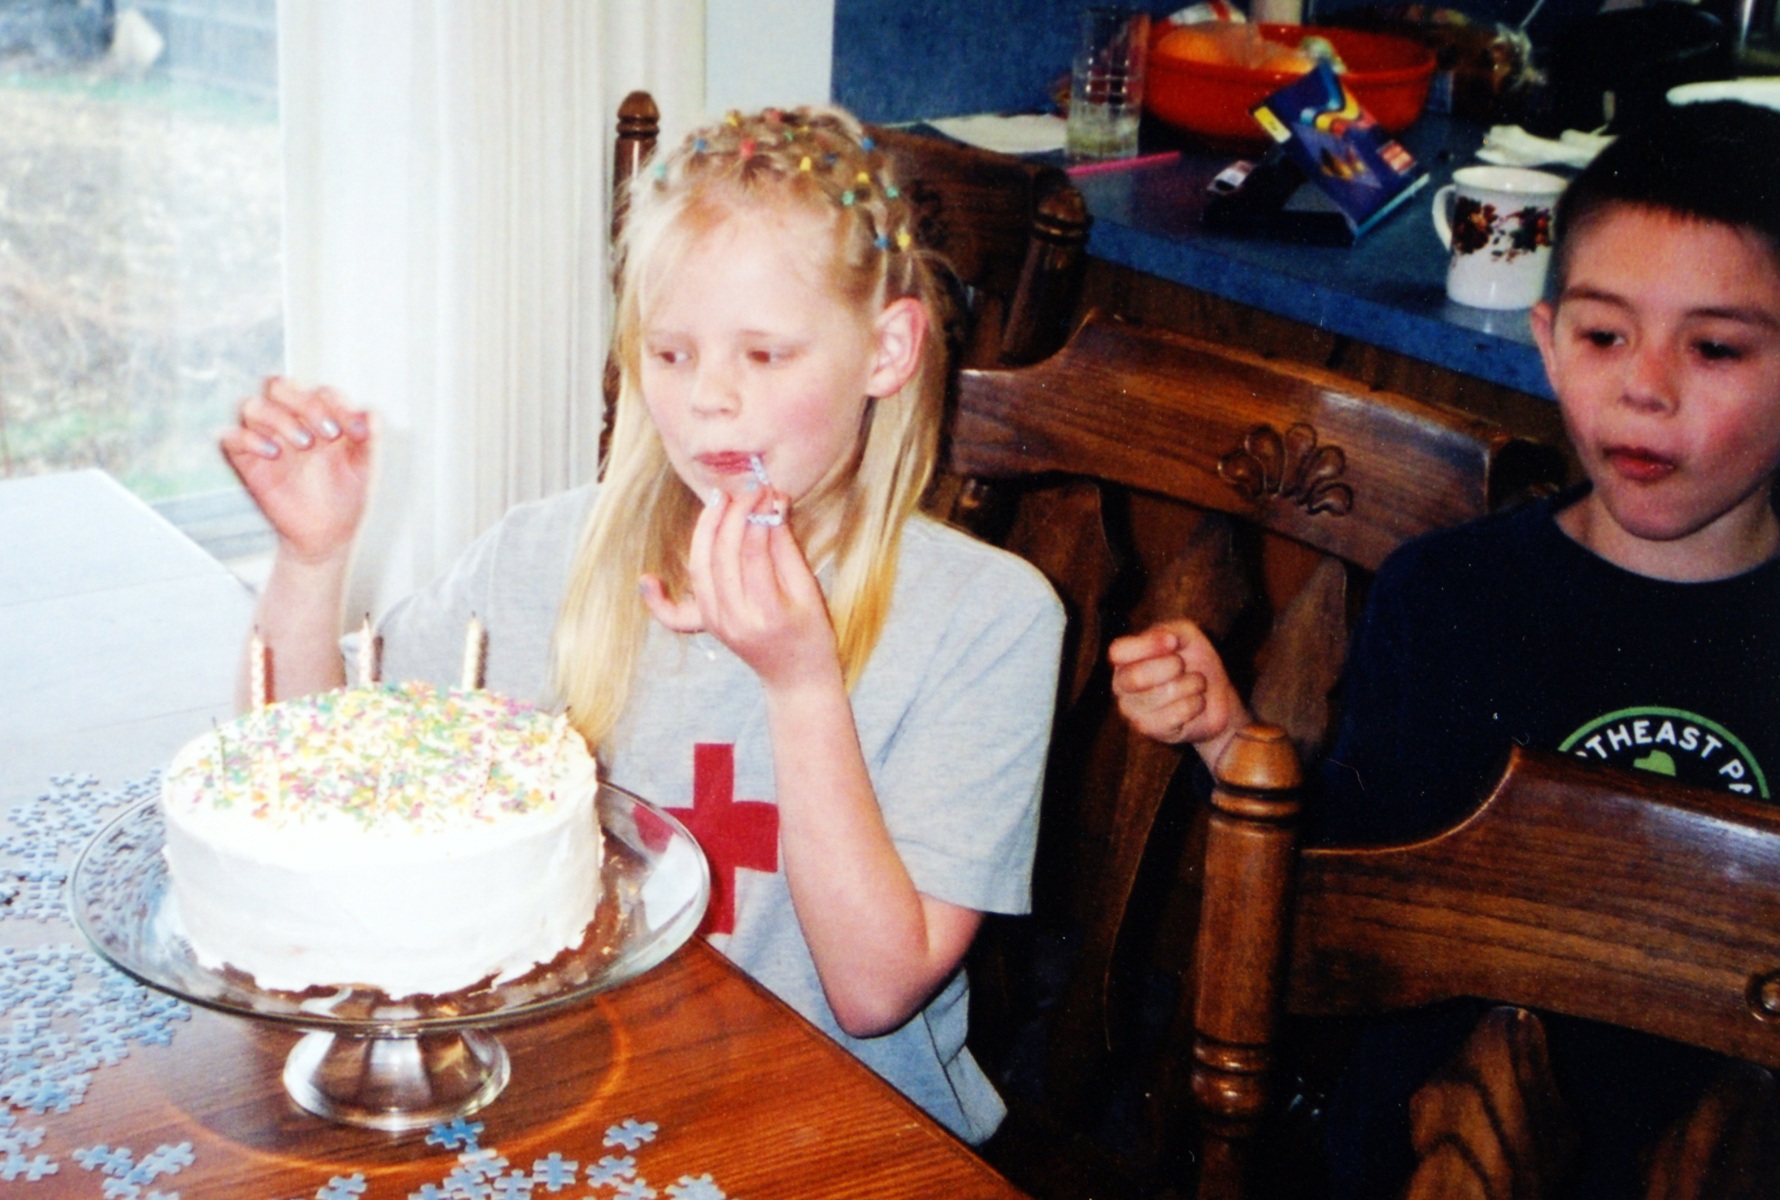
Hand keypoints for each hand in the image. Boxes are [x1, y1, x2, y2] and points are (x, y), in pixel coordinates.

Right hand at [220, 378, 372, 564]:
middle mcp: (288, 420)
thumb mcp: (365, 466)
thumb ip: (369, 437)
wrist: (328, 534)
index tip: (358, 434)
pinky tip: (274, 453)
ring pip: (252, 405)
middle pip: (278, 386)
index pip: (320, 392)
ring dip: (280, 419)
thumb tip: (368, 412)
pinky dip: (249, 439)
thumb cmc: (345, 496)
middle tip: (329, 433)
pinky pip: (230, 436)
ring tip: (305, 444)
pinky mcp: (244, 460)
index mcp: (318, 416)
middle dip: (305, 403)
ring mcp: (264, 438)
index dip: (340, 406)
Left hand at [639, 486, 839, 690]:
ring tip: (720, 500)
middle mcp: (735, 621)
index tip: (768, 491)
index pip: (754, 553)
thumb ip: (787, 547)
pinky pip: (675, 612)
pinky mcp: (707, 626)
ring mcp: (717, 625)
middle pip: (721, 556)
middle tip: (746, 491)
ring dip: (705, 530)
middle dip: (732, 516)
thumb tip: (774, 501)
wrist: (797, 678)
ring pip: (700, 569)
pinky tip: (648, 579)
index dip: (758, 516)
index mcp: (767, 613)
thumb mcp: (809, 591)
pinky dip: (658, 599)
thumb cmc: (812, 634)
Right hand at [1108, 619, 1247, 760]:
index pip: (1118, 652)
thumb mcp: (1185, 636)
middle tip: (1184, 666)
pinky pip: (1176, 714)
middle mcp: (1120, 685)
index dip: (1148, 645)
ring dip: (1192, 684)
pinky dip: (1195, 704)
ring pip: (1164, 693)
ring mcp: (1131, 710)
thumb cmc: (1195, 662)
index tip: (1173, 641)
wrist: (1215, 697)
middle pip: (1137, 676)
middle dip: (1173, 666)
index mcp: (1124, 659)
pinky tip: (1195, 703)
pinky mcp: (1148, 729)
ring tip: (1195, 684)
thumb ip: (1170, 630)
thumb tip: (1165, 639)